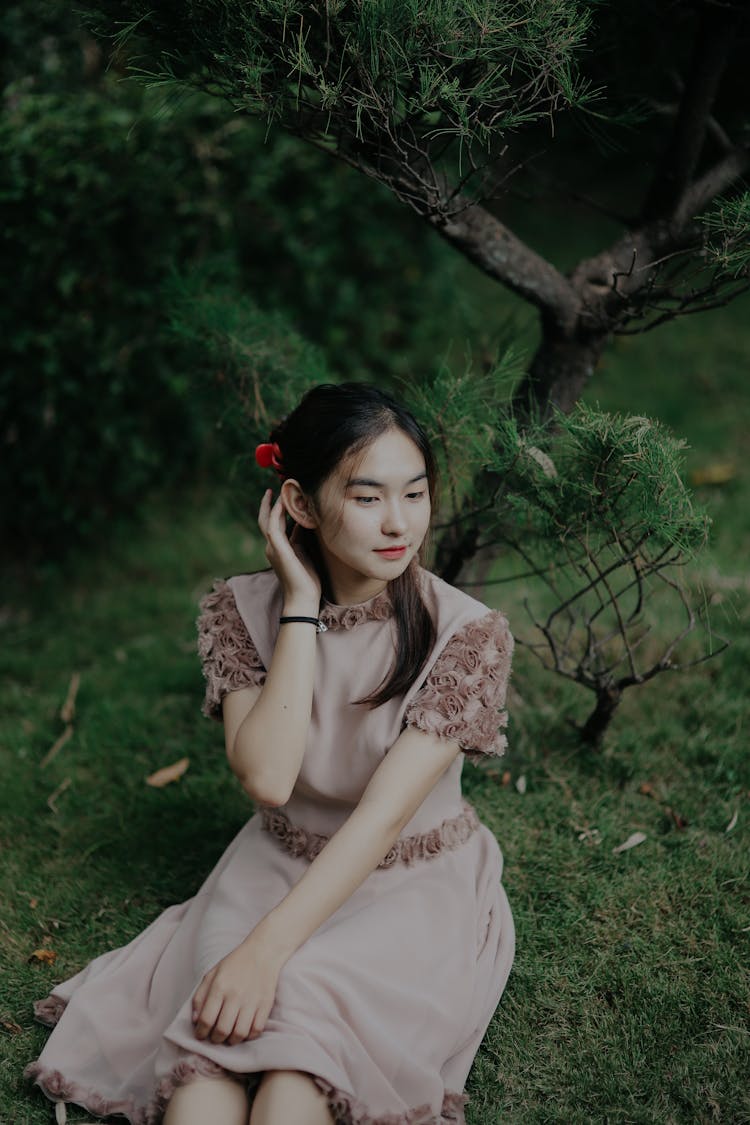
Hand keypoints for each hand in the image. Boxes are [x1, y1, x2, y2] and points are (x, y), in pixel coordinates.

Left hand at [192, 931, 283, 1044]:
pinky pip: (256, 1030)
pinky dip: (248, 1036)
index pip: (206, 1019)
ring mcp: (252, 1001)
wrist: (263, 952)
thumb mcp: (212, 974)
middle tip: (215, 1037)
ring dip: (232, 1040)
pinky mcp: (266, 1004)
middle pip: (222, 1030)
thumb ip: (200, 997)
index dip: (201, 1033)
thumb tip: (196, 1021)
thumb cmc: (234, 964)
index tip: (201, 1035)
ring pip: (239, 1034)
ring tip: (229, 1037)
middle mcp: (235, 995)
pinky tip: (244, 1031)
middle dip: (215, 1039)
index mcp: (219, 986)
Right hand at [258, 489, 320, 607]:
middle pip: (265, 519)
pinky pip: (273, 526)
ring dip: (272, 504)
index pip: (275, 524)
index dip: (278, 509)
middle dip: (269, 503)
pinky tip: (281, 502)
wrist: (303, 598)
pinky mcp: (277, 550)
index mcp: (279, 548)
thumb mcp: (305, 552)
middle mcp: (272, 547)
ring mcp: (273, 548)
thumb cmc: (307, 579)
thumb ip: (301, 538)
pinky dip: (275, 513)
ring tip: (278, 490)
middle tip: (273, 488)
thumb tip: (304, 523)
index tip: (284, 495)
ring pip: (267, 520)